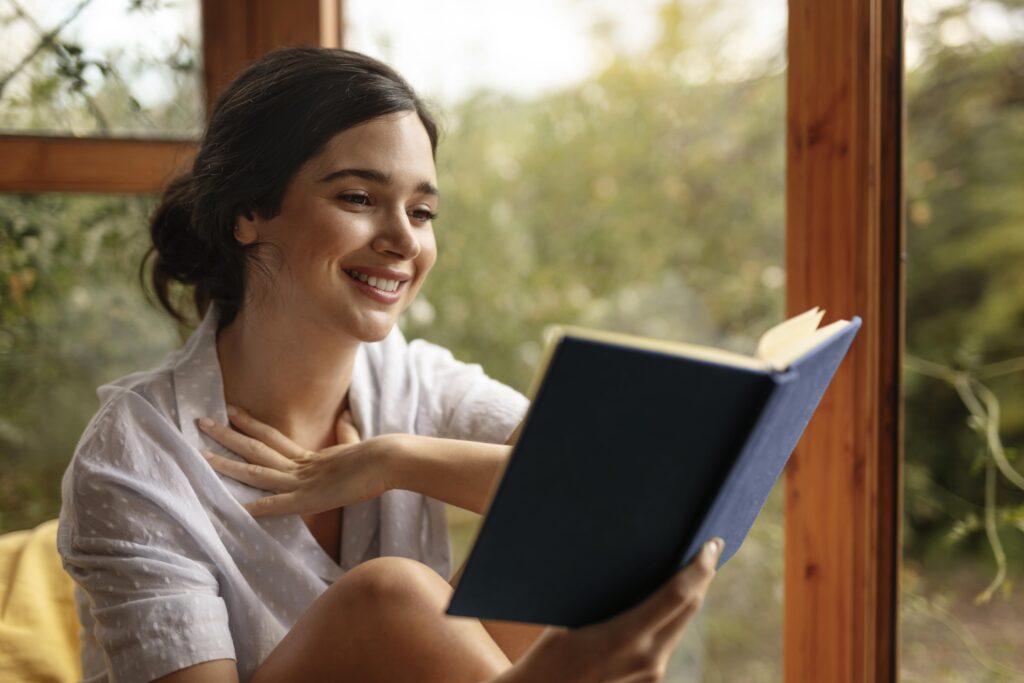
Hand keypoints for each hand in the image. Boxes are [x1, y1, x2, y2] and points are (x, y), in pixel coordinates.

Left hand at [197, 405, 391, 516]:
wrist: (390, 459)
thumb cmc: (379, 455)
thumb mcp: (356, 445)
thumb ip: (345, 434)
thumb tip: (346, 416)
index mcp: (311, 455)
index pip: (273, 437)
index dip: (250, 424)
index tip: (230, 411)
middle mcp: (300, 465)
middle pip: (256, 448)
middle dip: (227, 435)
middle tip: (200, 420)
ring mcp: (302, 482)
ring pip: (256, 471)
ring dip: (228, 463)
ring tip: (201, 454)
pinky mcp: (309, 499)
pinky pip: (275, 504)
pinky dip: (254, 506)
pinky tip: (232, 507)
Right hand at [501, 538, 722, 682]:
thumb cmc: (547, 655)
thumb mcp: (569, 618)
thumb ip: (605, 596)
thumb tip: (629, 561)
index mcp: (624, 637)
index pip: (677, 595)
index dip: (698, 568)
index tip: (711, 544)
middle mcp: (647, 659)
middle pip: (688, 609)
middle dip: (702, 577)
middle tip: (709, 549)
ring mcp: (651, 675)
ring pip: (680, 626)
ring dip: (689, 598)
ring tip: (691, 570)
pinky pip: (668, 643)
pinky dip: (672, 620)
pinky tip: (667, 604)